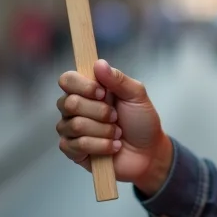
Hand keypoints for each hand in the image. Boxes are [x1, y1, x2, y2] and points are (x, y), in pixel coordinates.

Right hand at [56, 60, 173, 195]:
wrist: (149, 152)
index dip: (83, 86)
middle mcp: (74, 108)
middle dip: (99, 112)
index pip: (67, 80)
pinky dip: (101, 146)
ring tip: (118, 134)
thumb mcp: (136, 96)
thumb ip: (118, 79)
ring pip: (75, 125)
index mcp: (88, 90)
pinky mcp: (73, 151)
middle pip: (69, 103)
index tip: (103, 93)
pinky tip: (113, 146)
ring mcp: (71, 130)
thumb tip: (99, 63)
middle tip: (116, 117)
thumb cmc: (141, 121)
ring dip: (103, 131)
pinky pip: (77, 145)